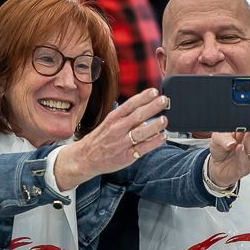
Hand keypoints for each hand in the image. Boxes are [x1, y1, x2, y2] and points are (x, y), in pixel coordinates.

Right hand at [54, 88, 168, 190]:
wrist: (86, 158)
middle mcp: (118, 129)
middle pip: (137, 116)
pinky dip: (154, 142)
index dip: (143, 97)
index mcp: (113, 118)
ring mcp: (122, 143)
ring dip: (154, 125)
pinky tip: (162, 137)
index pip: (130, 104)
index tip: (154, 91)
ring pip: (141, 132)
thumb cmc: (99, 139)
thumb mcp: (108, 123)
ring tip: (164, 119)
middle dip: (152, 107)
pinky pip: (143, 148)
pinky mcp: (127, 156)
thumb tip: (145, 113)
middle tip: (164, 100)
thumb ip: (126, 117)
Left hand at [207, 118, 249, 187]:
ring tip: (246, 136)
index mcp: (245, 133)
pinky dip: (243, 155)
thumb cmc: (220, 149)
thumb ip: (223, 137)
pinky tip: (240, 149)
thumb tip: (231, 142)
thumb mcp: (217, 138)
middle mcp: (249, 143)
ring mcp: (248, 155)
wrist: (216, 167)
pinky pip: (246, 161)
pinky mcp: (244, 167)